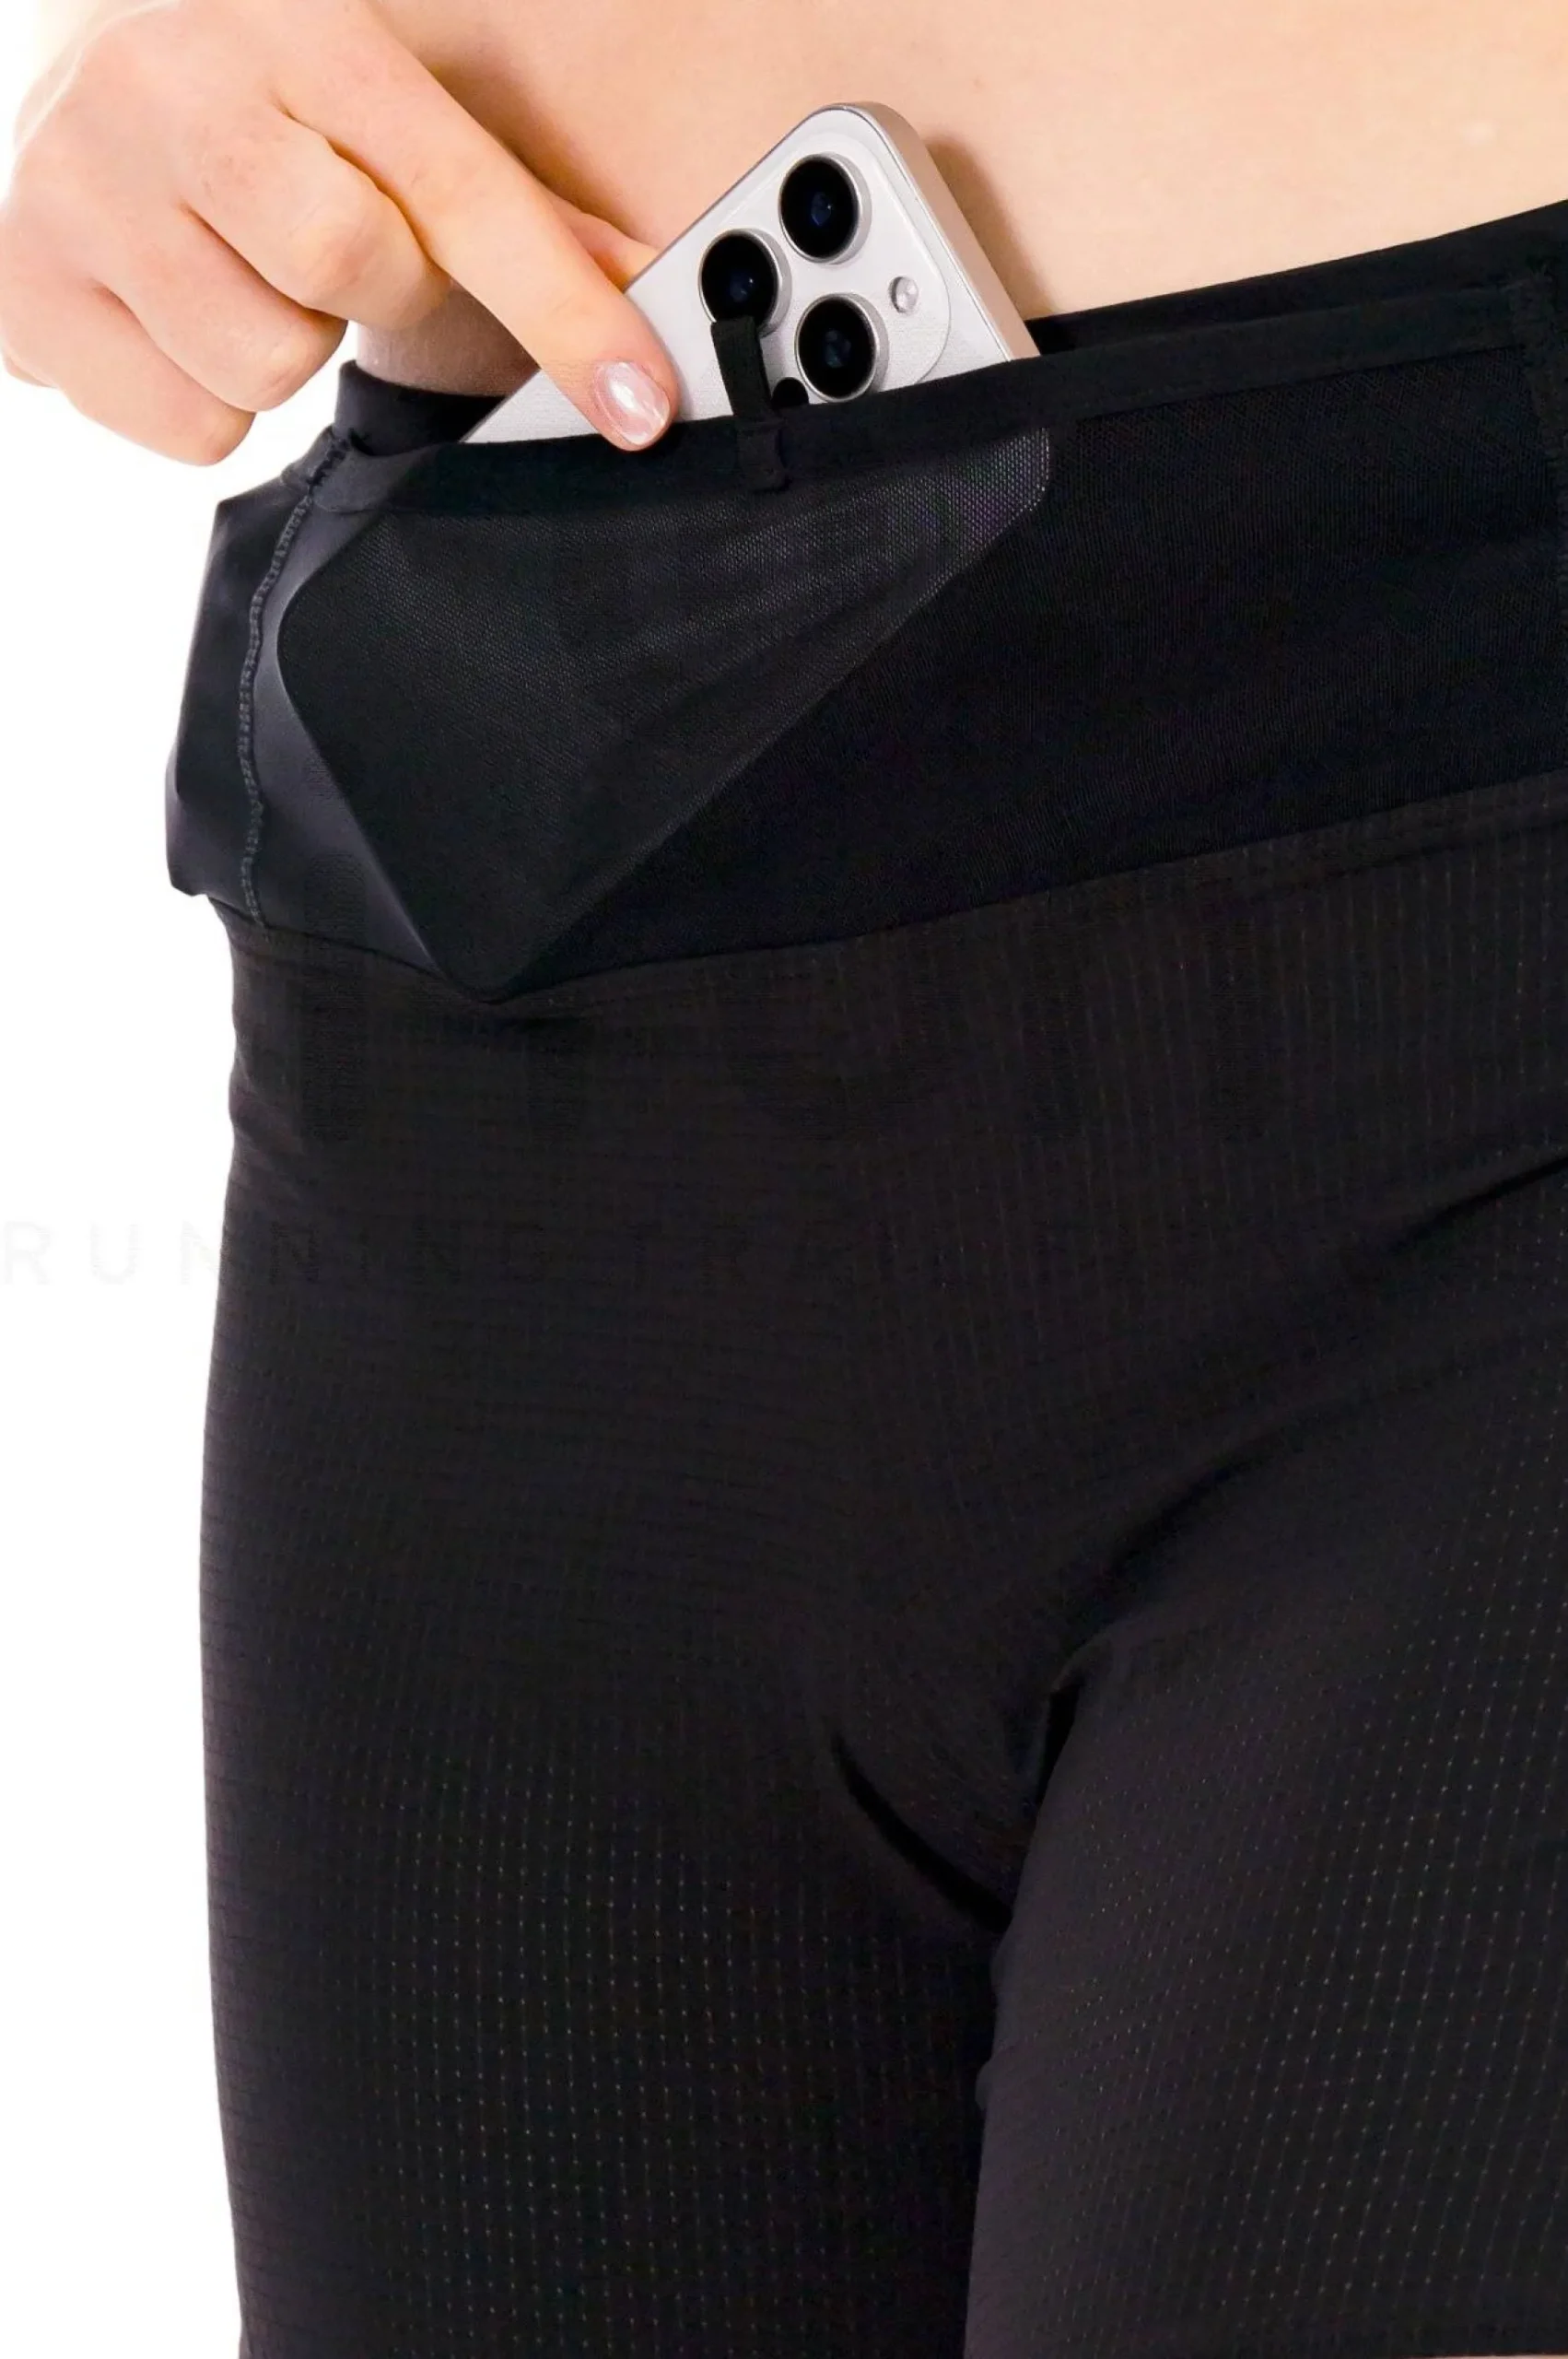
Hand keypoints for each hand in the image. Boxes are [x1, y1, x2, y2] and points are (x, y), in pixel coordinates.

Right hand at [0, 0, 677, 460]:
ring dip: (284, 346)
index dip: (565, 308)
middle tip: (329, 243)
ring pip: (268, 368)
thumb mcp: (378, 100)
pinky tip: (178, 315)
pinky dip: (210, 398)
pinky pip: (195, 428)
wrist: (73, 68)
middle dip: (371, 286)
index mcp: (289, 21)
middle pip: (349, 268)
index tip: (644, 405)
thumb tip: (643, 300)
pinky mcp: (26, 293)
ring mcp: (78, 187)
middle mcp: (166, 83)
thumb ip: (507, 201)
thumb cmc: (259, 94)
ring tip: (239, 269)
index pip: (455, 185)